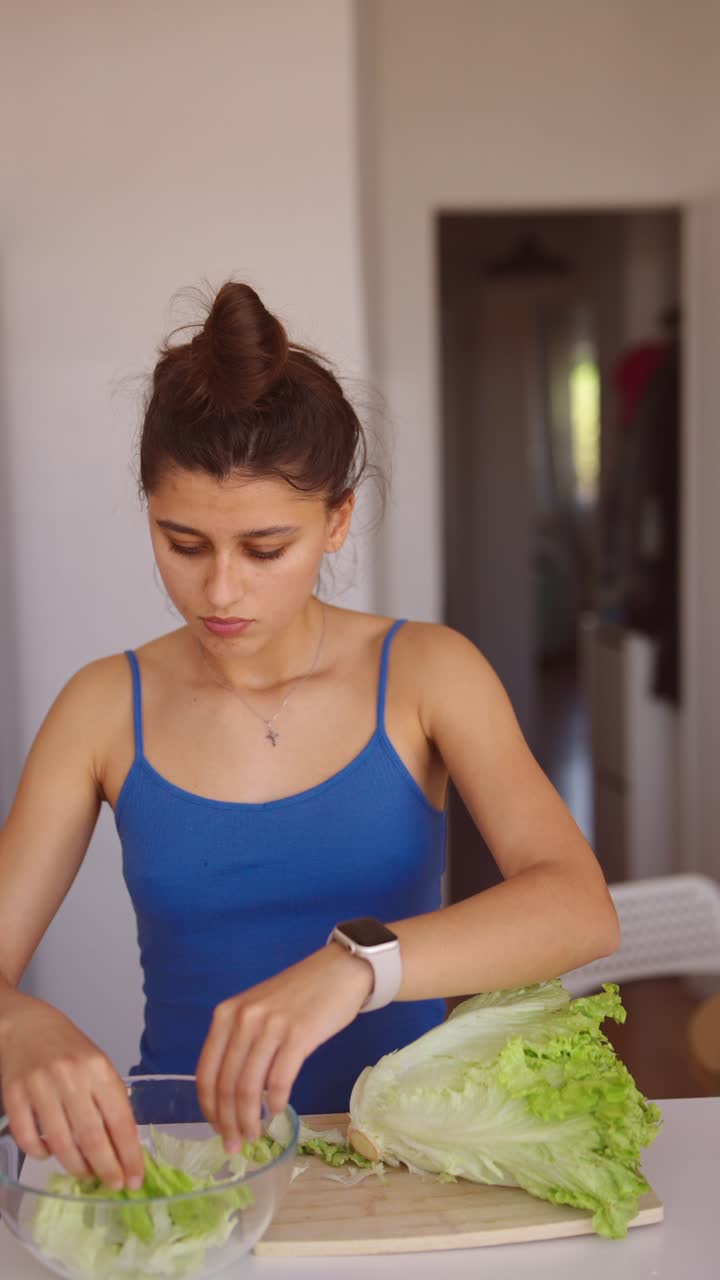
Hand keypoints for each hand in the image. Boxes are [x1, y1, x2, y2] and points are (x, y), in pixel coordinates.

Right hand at [0, 994, 144, 1189]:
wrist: (25, 1024)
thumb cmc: (67, 1046)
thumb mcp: (97, 1063)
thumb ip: (108, 1097)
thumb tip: (122, 1144)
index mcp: (98, 1069)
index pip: (119, 1120)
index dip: (129, 1154)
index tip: (135, 1178)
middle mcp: (71, 1077)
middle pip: (92, 1136)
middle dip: (107, 1168)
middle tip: (114, 1185)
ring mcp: (40, 1087)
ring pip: (61, 1143)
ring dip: (77, 1166)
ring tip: (87, 1174)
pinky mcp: (14, 1096)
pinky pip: (28, 1137)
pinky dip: (40, 1154)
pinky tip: (50, 1155)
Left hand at [196, 944, 372, 1148]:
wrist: (339, 970)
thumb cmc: (298, 995)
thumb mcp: (257, 1011)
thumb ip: (240, 1043)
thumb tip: (229, 1095)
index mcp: (226, 1014)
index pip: (207, 1072)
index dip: (210, 1109)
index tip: (217, 1130)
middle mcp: (243, 1019)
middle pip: (226, 1085)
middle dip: (228, 1122)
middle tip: (236, 1145)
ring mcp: (271, 1026)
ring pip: (250, 1088)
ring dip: (250, 1119)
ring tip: (255, 1134)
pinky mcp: (299, 1034)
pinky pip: (280, 1080)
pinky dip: (277, 1102)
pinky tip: (278, 1110)